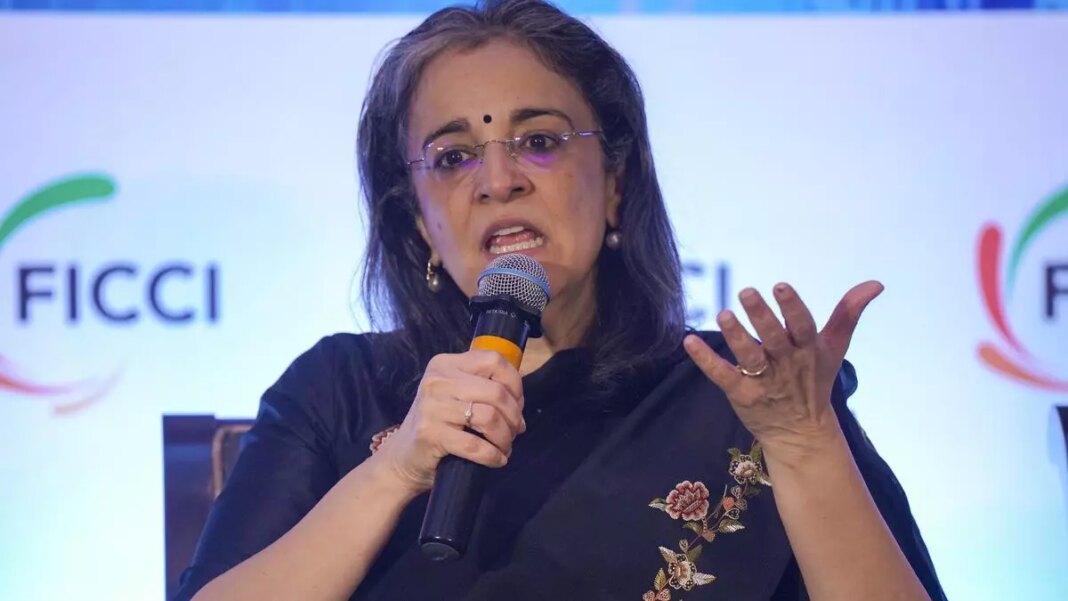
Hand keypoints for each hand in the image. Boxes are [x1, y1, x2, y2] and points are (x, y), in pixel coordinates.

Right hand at [370, 350, 525, 495]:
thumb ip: (482, 388)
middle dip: (514, 416)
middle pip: (496, 392)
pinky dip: (493, 456)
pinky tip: (497, 460)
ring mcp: (432, 408)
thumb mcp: (454, 395)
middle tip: (514, 431)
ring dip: (505, 437)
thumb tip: (519, 402)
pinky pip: (475, 445)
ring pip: (489, 417)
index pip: (493, 360)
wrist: (402, 458)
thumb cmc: (437, 425)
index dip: (514, 383)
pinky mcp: (431, 435)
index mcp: (445, 365)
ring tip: (504, 446)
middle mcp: (437, 381)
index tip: (517, 404)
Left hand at [683, 281, 883, 461]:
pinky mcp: (741, 394)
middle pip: (773, 338)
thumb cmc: (814, 379)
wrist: (801, 432)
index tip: (781, 286)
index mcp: (808, 350)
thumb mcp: (833, 348)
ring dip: (735, 336)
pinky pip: (722, 375)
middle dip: (761, 316)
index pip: (802, 326)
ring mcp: (763, 381)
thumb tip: (876, 283)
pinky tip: (688, 341)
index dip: (793, 307)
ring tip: (723, 314)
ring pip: (748, 357)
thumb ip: (848, 314)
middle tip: (747, 291)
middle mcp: (786, 364)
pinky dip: (705, 360)